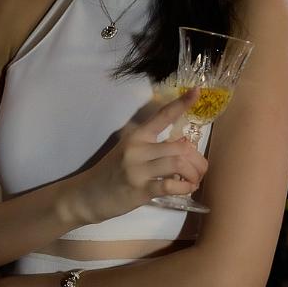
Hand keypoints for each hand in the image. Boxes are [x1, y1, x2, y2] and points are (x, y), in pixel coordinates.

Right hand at [72, 86, 207, 224]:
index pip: (162, 116)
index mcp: (137, 136)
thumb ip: (155, 146)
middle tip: (200, 171)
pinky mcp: (139, 189)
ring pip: (177, 163)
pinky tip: (186, 189)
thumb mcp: (129, 153)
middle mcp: (137, 148)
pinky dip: (184, 187)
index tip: (197, 90)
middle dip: (197, 160)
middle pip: (179, 146)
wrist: (87, 195)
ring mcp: (138, 169)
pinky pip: (169, 185)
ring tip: (194, 181)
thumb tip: (184, 142)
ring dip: (193, 174)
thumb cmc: (111, 173)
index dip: (181, 103)